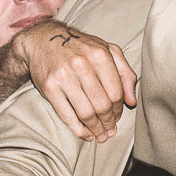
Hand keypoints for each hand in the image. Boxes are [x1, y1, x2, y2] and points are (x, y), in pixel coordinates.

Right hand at [18, 21, 136, 142]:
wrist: (43, 40)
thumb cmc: (80, 48)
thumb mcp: (107, 50)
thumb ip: (125, 73)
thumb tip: (131, 102)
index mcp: (99, 54)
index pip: (116, 92)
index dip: (119, 109)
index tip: (117, 117)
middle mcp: (81, 64)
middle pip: (102, 104)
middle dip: (108, 122)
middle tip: (109, 130)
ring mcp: (64, 76)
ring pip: (86, 112)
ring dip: (95, 128)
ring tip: (99, 135)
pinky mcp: (49, 87)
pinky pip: (66, 115)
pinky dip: (78, 129)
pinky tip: (85, 134)